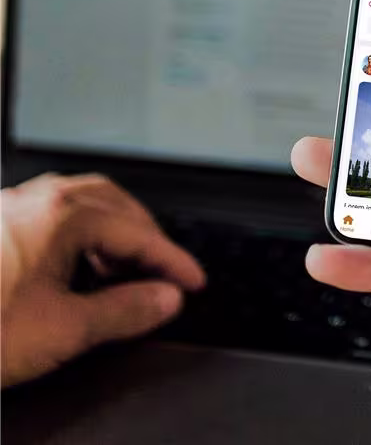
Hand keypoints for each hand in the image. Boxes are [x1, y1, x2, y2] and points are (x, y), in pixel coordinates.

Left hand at [1, 173, 204, 386]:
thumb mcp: (59, 330)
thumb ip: (124, 311)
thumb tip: (164, 298)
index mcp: (62, 215)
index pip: (138, 233)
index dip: (172, 260)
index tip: (192, 280)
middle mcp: (39, 200)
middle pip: (115, 204)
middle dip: (146, 235)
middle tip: (165, 269)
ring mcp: (13, 207)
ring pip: (84, 202)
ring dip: (114, 229)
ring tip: (125, 266)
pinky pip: (54, 212)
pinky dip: (81, 233)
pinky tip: (75, 264)